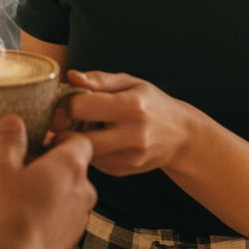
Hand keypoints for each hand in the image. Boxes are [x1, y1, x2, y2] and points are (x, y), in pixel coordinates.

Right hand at [0, 115, 95, 248]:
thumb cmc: (9, 216)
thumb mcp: (2, 170)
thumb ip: (10, 142)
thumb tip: (13, 121)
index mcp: (70, 165)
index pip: (80, 139)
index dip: (61, 136)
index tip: (41, 142)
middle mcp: (83, 188)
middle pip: (72, 166)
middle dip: (49, 164)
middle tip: (21, 168)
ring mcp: (80, 215)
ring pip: (67, 191)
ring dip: (48, 188)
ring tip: (18, 194)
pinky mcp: (72, 235)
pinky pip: (62, 213)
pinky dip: (48, 210)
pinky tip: (23, 215)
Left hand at [62, 70, 192, 176]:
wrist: (181, 136)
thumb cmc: (153, 104)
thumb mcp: (131, 83)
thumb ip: (99, 80)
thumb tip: (71, 76)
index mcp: (130, 106)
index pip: (79, 107)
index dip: (70, 102)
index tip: (73, 100)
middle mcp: (130, 136)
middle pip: (76, 137)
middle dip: (67, 126)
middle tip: (72, 118)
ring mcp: (126, 158)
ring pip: (81, 152)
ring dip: (77, 140)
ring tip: (90, 127)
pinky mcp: (121, 172)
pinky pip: (91, 162)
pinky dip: (89, 151)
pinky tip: (102, 140)